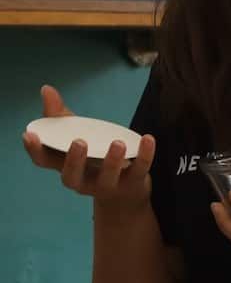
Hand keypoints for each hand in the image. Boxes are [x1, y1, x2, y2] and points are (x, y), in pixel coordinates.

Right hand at [22, 84, 154, 211]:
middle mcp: (83, 180)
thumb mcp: (77, 135)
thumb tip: (47, 89)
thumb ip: (61, 116)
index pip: (45, 161)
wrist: (125, 193)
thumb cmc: (94, 157)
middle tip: (79, 142)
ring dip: (112, 160)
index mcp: (65, 166)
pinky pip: (139, 170)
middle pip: (72, 176)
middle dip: (75, 160)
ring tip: (117, 143)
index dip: (35, 150)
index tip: (29, 135)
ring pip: (107, 177)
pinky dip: (145, 154)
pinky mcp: (133, 183)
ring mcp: (108, 185)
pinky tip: (148, 138)